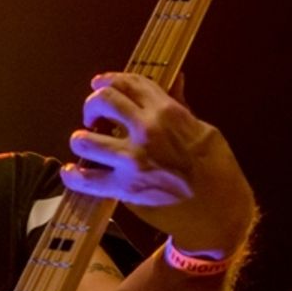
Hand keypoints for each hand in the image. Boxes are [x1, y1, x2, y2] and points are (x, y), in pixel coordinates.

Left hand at [59, 72, 255, 255]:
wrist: (220, 212)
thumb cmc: (217, 170)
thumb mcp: (203, 130)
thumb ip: (179, 105)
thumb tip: (175, 78)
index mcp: (168, 112)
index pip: (130, 83)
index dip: (110, 80)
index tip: (100, 84)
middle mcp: (147, 130)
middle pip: (103, 101)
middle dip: (92, 105)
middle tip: (92, 116)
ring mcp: (133, 159)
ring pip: (84, 140)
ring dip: (80, 140)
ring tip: (84, 143)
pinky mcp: (125, 188)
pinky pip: (86, 179)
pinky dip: (73, 175)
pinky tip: (71, 172)